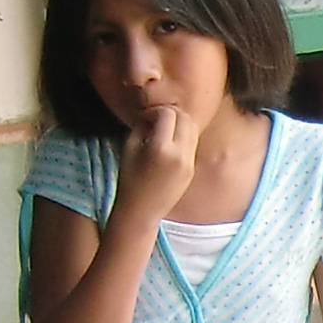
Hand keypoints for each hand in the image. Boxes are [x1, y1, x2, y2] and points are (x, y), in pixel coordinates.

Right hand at [117, 104, 198, 223]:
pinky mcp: (192, 168)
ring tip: (162, 131)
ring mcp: (189, 162)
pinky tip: (168, 143)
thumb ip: (142, 125)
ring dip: (179, 123)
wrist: (142, 211)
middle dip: (170, 114)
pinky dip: (183, 136)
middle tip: (155, 121)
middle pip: (185, 117)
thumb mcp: (129, 148)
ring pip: (193, 128)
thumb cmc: (129, 179)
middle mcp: (180, 154)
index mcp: (161, 149)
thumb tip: (153, 113)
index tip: (144, 119)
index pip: (167, 114)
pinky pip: (192, 143)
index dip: (154, 112)